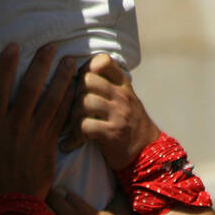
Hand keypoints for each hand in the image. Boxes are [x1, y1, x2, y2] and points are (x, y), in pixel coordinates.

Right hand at [0, 42, 75, 199]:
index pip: (0, 88)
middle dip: (41, 64)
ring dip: (62, 79)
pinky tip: (75, 90)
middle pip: (30, 88)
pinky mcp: (48, 146)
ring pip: (51, 101)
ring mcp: (34, 135)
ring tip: (71, 62)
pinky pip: (61, 119)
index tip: (14, 46)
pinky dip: (68, 103)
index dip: (7, 65)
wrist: (10, 205)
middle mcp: (15, 126)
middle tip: (51, 46)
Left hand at [62, 53, 158, 169]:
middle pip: (87, 80)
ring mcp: (119, 114)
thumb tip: (78, 73)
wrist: (146, 153)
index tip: (79, 83)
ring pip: (84, 102)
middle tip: (67, 109)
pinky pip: (85, 126)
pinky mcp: (113, 133)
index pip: (104, 61)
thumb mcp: (123, 100)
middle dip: (72, 94)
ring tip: (68, 128)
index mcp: (123, 85)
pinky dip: (73, 137)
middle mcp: (122, 96)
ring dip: (71, 117)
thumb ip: (107, 86)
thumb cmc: (127, 125)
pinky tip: (69, 144)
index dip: (86, 68)